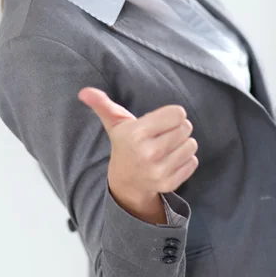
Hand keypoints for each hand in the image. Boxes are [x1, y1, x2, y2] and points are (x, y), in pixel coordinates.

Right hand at [77, 87, 198, 199]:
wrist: (125, 182)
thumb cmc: (124, 144)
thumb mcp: (114, 123)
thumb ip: (101, 104)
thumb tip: (84, 92)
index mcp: (136, 134)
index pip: (177, 114)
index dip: (172, 114)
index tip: (161, 120)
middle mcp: (148, 153)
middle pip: (186, 127)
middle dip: (177, 127)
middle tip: (163, 133)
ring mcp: (159, 171)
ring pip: (191, 144)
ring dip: (183, 143)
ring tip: (167, 145)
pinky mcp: (170, 183)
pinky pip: (193, 162)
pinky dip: (185, 159)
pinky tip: (171, 160)